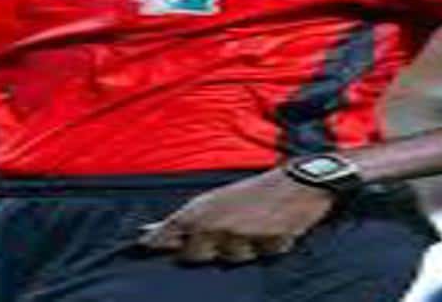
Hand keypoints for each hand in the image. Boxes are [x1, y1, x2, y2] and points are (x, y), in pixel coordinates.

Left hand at [136, 168, 334, 264]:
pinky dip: (264, 248)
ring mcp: (238, 235)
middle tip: (228, 230)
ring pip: (229, 259)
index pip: (167, 232)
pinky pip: (258, 258)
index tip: (142, 246)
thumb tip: (145, 232)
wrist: (298, 183)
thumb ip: (183, 220)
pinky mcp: (261, 244)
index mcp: (201, 208)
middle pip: (193, 256)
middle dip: (207, 250)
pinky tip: (270, 231)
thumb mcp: (215, 199)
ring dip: (241, 249)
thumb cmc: (254, 191)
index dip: (154, 241)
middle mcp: (215, 222)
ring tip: (253, 227)